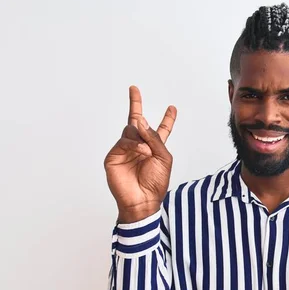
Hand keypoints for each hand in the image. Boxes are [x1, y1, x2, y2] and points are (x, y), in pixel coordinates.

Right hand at [104, 86, 176, 222]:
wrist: (143, 200)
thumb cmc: (156, 183)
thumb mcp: (164, 158)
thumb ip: (155, 138)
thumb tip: (140, 120)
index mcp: (155, 148)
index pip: (161, 130)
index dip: (167, 119)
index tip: (172, 108)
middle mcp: (139, 146)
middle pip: (137, 122)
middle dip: (135, 104)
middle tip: (134, 89)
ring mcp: (125, 150)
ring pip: (131, 130)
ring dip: (141, 137)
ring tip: (147, 151)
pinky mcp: (114, 156)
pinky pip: (124, 142)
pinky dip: (134, 145)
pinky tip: (142, 152)